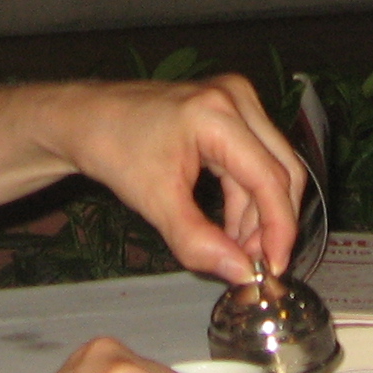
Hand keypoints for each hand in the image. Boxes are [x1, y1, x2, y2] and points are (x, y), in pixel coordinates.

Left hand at [42, 76, 306, 283]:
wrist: (89, 120)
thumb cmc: (114, 151)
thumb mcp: (154, 202)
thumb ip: (197, 241)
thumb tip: (240, 273)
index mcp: (217, 114)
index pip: (270, 178)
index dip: (279, 228)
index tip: (272, 269)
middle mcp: (236, 99)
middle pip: (283, 170)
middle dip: (271, 223)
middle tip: (253, 264)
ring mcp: (236, 100)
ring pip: (272, 168)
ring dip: (258, 214)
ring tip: (235, 250)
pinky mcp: (231, 111)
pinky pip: (255, 161)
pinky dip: (246, 198)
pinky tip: (230, 228)